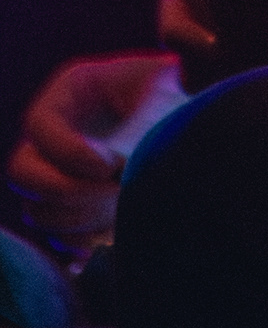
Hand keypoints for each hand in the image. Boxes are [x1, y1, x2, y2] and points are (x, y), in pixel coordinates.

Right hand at [7, 53, 182, 242]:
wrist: (183, 120)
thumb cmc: (173, 92)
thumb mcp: (163, 85)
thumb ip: (142, 117)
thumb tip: (121, 165)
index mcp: (69, 92)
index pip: (39, 125)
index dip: (68, 152)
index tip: (111, 166)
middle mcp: (51, 135)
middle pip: (23, 174)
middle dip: (66, 190)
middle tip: (114, 191)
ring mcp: (54, 173)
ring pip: (36, 210)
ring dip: (77, 219)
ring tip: (122, 209)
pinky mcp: (68, 207)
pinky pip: (55, 238)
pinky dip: (81, 242)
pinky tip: (114, 232)